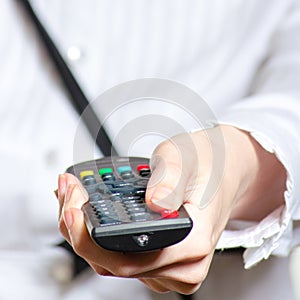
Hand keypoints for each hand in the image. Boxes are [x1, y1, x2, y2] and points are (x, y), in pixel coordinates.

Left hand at [56, 125, 285, 293]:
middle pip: (113, 264)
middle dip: (80, 229)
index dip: (91, 239)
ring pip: (111, 263)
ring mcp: (169, 266)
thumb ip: (170, 180)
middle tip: (69, 192)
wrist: (221, 170)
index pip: (131, 259)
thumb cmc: (206, 165)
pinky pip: (118, 256)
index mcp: (193, 242)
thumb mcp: (185, 158)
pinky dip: (97, 235)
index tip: (73, 207)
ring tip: (74, 196)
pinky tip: (89, 211)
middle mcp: (182, 264)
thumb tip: (155, 203)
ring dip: (85, 231)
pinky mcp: (158, 261)